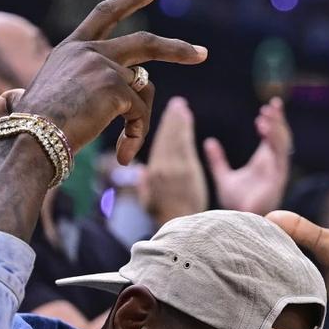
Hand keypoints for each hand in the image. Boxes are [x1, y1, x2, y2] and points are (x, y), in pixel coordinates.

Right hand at [0, 0, 207, 165]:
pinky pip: (140, 114)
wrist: (30, 138)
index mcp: (71, 48)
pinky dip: (136, 136)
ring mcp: (105, 66)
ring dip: (140, 120)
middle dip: (177, 49)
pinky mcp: (117, 87)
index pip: (106, 14)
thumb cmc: (24, 127)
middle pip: (145, 43)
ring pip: (144, 90)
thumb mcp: (26, 101)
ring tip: (126, 148)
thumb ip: (22, 95)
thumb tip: (3, 102)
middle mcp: (90, 50)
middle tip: (201, 53)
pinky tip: (124, 153)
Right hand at [144, 96, 207, 224]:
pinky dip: (184, 128)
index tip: (169, 116)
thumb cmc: (166, 218)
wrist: (180, 225)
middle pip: (167, 138)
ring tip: (182, 106)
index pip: (159, 146)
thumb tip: (141, 171)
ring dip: (178, 120)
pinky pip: (184, 143)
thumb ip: (145, 186)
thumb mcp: (149, 203)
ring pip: (175, 137)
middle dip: (172, 119)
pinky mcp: (186, 169)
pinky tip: (187, 116)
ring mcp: (174, 167)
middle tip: (178, 103)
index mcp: (153, 174)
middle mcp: (161, 168)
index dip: (164, 129)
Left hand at [205, 97, 291, 214]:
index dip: (272, 121)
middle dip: (278, 120)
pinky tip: (265, 128)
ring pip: (282, 143)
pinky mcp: (277, 179)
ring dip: (276, 127)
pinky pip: (279, 155)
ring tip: (266, 113)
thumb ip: (218, 160)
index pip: (272, 137)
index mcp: (263, 162)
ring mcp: (277, 172)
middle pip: (281, 137)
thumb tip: (209, 141)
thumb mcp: (224, 177)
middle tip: (272, 104)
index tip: (268, 106)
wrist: (238, 222)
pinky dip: (274, 140)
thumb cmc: (235, 205)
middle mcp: (273, 165)